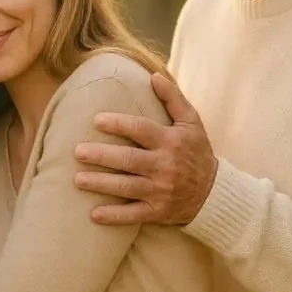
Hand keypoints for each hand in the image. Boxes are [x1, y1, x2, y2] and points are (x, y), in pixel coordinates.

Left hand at [73, 72, 217, 225]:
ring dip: (101, 184)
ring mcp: (161, 191)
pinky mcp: (158, 212)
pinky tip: (93, 215)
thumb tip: (154, 75)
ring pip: (126, 187)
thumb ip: (173, 98)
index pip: (141, 130)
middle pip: (128, 160)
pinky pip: (133, 215)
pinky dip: (114, 216)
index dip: (119, 124)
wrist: (214, 193)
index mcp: (171, 141)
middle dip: (101, 156)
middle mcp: (165, 166)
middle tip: (77, 151)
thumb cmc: (196, 152)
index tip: (96, 120)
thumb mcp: (191, 123)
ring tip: (77, 179)